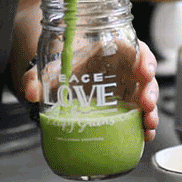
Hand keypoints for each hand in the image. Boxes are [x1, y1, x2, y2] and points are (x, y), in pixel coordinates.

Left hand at [21, 37, 160, 142]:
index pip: (133, 48)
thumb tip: (30, 91)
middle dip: (150, 89)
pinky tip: (144, 134)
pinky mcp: (124, 105)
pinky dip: (144, 123)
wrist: (58, 75)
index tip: (144, 71)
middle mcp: (121, 68)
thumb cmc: (61, 63)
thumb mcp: (48, 67)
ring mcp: (125, 87)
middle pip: (144, 74)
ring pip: (146, 94)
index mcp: (108, 50)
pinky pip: (139, 112)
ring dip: (151, 109)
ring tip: (148, 123)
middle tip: (146, 103)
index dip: (143, 58)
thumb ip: (36, 76)